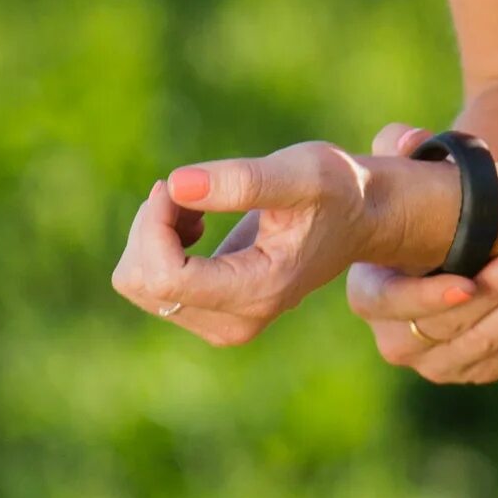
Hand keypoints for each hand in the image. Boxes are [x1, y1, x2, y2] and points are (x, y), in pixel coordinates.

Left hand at [111, 136, 404, 345]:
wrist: (359, 219)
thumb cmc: (336, 191)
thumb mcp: (300, 173)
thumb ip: (241, 181)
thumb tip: (176, 184)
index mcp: (259, 291)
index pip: (165, 277)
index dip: (154, 225)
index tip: (174, 185)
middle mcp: (236, 322)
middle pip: (141, 282)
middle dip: (152, 226)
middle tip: (187, 191)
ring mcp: (221, 324)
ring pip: (138, 282)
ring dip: (156, 232)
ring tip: (198, 208)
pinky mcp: (210, 314)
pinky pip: (149, 282)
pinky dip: (159, 244)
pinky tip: (196, 224)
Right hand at [345, 122, 497, 382]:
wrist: (471, 241)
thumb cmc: (432, 204)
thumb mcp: (413, 170)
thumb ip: (398, 148)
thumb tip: (409, 138)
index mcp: (369, 290)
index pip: (388, 302)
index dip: (426, 297)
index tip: (467, 282)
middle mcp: (394, 336)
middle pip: (445, 327)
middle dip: (494, 293)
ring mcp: (433, 361)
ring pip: (482, 346)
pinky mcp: (472, 368)